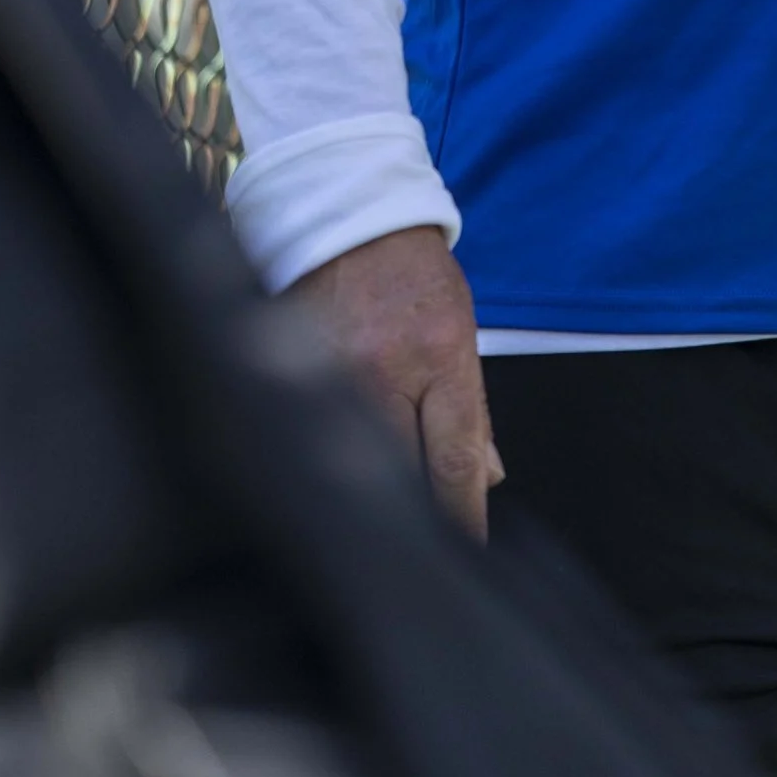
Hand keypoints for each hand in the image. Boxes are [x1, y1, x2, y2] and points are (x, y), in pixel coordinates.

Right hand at [286, 226, 501, 538]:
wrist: (347, 218)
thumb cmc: (412, 275)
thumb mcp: (460, 329)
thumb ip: (472, 408)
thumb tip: (487, 478)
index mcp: (439, 357)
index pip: (453, 460)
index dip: (462, 517)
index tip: (466, 551)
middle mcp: (384, 371)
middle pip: (400, 473)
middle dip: (413, 519)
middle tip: (417, 557)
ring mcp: (331, 374)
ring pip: (351, 461)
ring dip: (365, 494)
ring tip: (372, 527)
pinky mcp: (289, 370)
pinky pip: (308, 433)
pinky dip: (321, 461)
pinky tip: (325, 477)